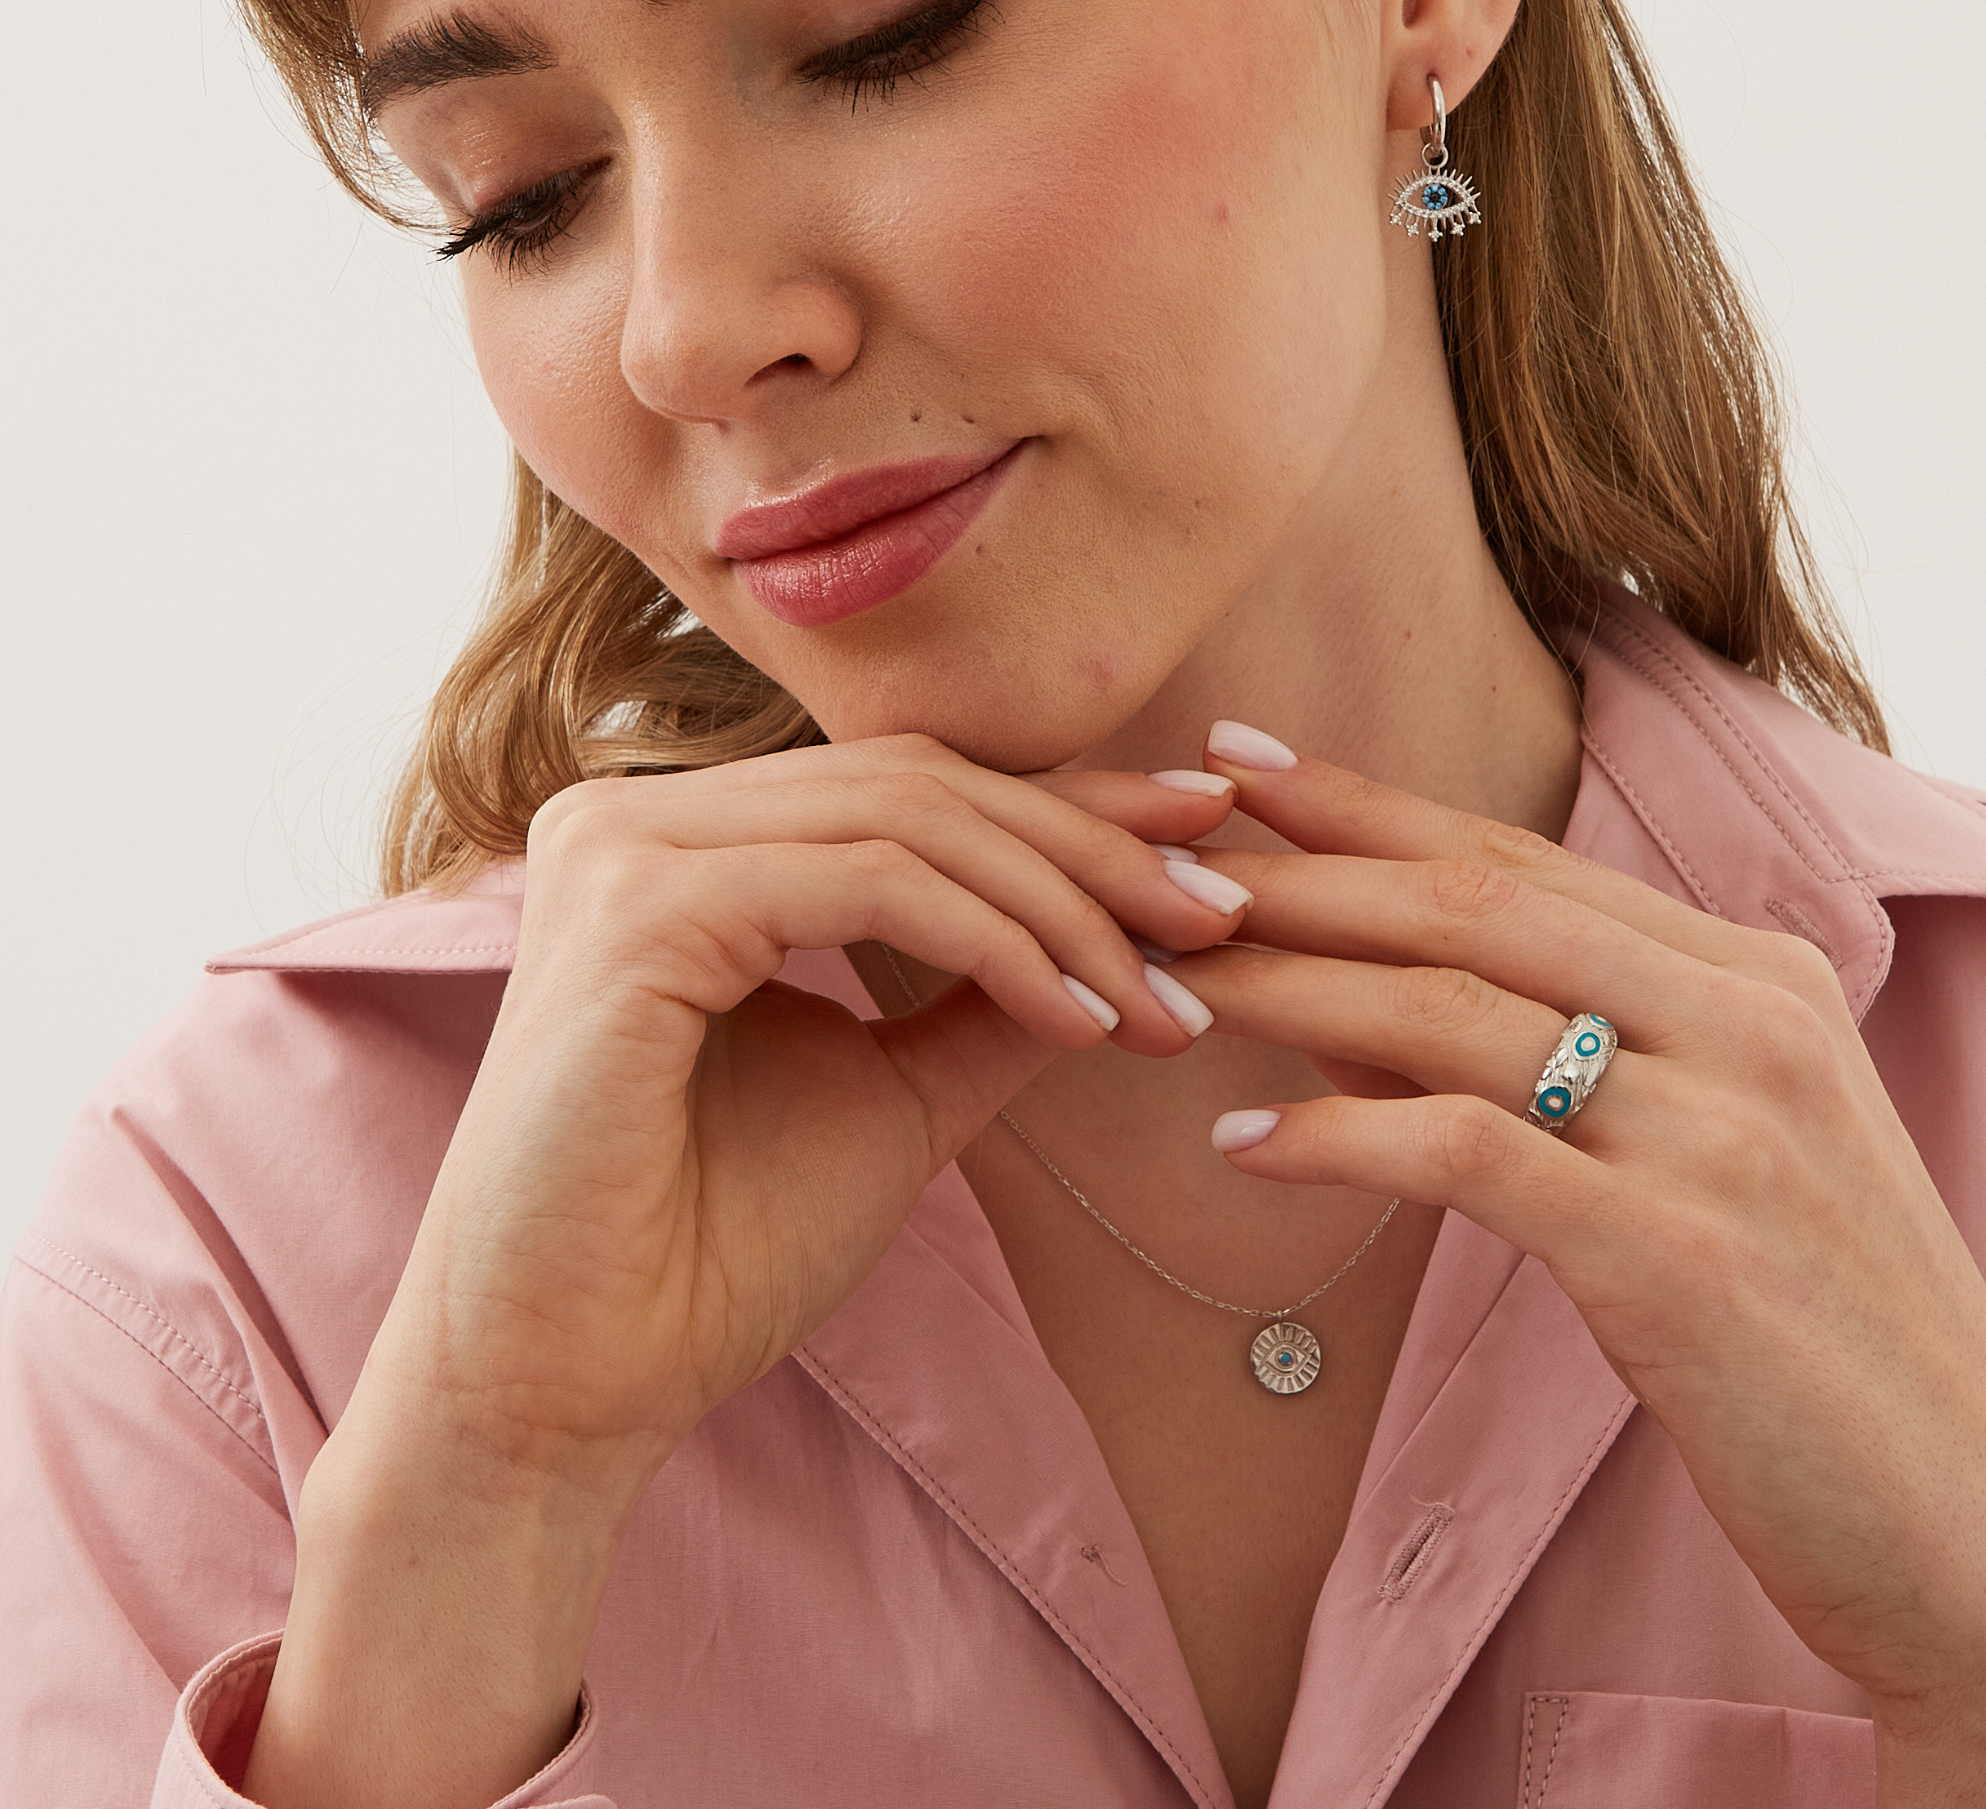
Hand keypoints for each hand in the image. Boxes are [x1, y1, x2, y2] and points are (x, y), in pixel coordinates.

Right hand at [248, 735, 1245, 1808]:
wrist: (570, 1394)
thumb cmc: (710, 1254)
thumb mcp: (896, 1093)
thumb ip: (994, 998)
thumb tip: (1138, 931)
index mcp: (686, 843)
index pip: (914, 790)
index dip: (1070, 812)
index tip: (1206, 848)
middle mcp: (638, 815)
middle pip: (923, 785)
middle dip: (1092, 850)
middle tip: (1222, 915)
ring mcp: (625, 849)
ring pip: (910, 822)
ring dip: (1064, 907)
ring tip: (1162, 998)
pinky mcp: (636, 908)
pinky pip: (870, 884)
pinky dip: (996, 941)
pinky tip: (1078, 1017)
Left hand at [1176, 732, 1985, 1808]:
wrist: (1972, 1542)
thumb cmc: (1821, 1350)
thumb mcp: (1714, 1164)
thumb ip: (1556, 1064)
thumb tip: (1345, 1007)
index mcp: (1766, 980)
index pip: (1523, 861)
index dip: (1368, 805)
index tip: (1242, 758)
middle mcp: (1753, 1024)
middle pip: (1474, 906)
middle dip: (1297, 868)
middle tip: (1155, 848)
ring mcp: (1724, 1132)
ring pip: (1453, 1012)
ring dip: (1285, 985)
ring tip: (1163, 975)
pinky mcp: (1680, 1256)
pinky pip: (1467, 1156)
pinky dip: (1337, 1140)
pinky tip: (1241, 1146)